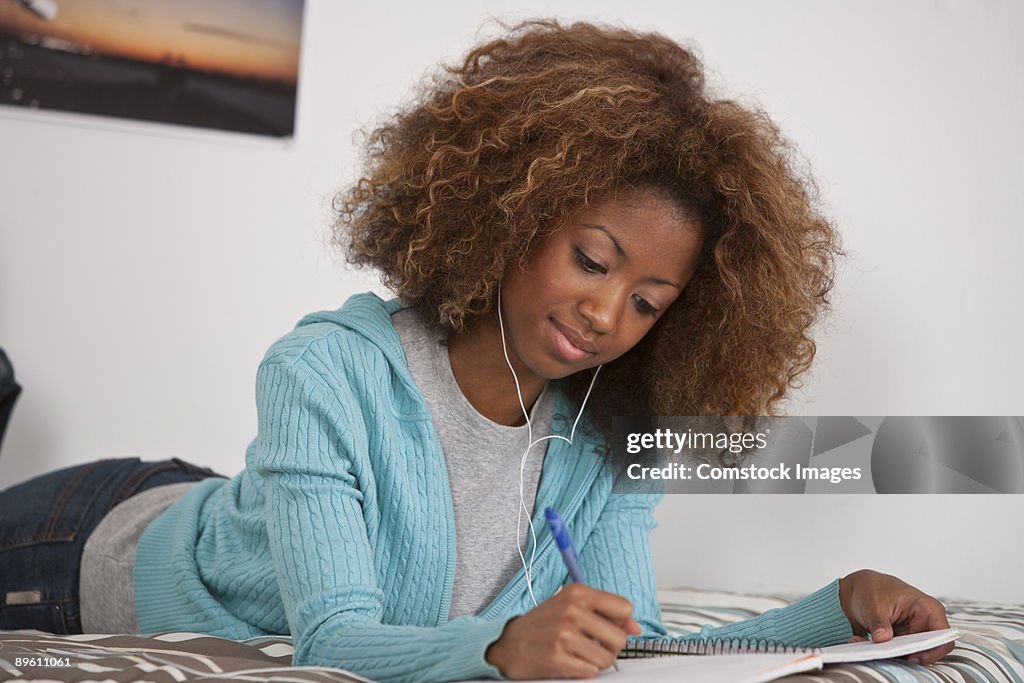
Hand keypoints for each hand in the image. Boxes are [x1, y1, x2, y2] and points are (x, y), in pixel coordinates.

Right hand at [485, 583, 642, 678]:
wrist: (508, 644)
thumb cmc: (542, 625)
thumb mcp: (571, 607)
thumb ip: (604, 613)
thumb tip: (635, 628)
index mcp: (578, 593)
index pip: (624, 607)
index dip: (621, 622)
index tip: (609, 627)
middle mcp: (572, 610)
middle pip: (620, 637)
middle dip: (610, 647)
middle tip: (592, 645)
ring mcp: (564, 634)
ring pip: (607, 658)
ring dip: (596, 661)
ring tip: (579, 654)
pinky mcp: (558, 657)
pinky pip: (591, 671)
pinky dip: (584, 670)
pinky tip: (570, 662)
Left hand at [839, 569, 953, 665]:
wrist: (861, 589)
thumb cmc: (872, 589)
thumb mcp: (873, 605)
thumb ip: (879, 623)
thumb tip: (882, 639)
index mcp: (927, 608)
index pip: (943, 637)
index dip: (932, 651)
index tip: (912, 657)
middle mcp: (927, 622)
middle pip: (930, 649)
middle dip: (909, 655)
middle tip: (889, 654)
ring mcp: (917, 632)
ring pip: (915, 654)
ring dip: (896, 654)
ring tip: (876, 647)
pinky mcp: (906, 640)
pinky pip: (903, 653)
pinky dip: (890, 653)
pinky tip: (874, 646)